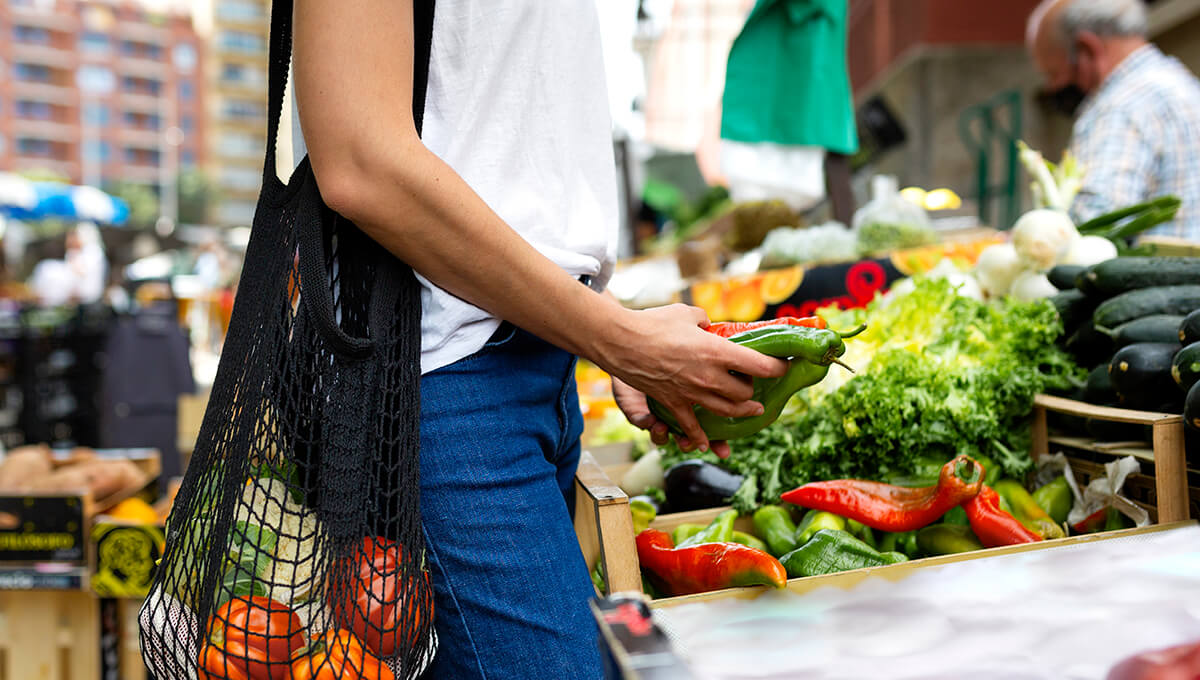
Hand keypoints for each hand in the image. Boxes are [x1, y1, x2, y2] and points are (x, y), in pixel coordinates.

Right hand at [592, 304, 787, 454]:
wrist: (621, 341)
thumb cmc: (654, 323)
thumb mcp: (686, 314)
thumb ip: (703, 321)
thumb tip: (708, 326)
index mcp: (717, 351)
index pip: (760, 365)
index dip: (778, 368)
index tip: (784, 367)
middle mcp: (709, 376)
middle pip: (744, 393)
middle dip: (754, 390)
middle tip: (757, 384)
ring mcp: (692, 394)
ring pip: (726, 411)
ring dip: (741, 412)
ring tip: (751, 410)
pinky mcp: (673, 404)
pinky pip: (691, 427)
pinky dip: (699, 438)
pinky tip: (707, 444)